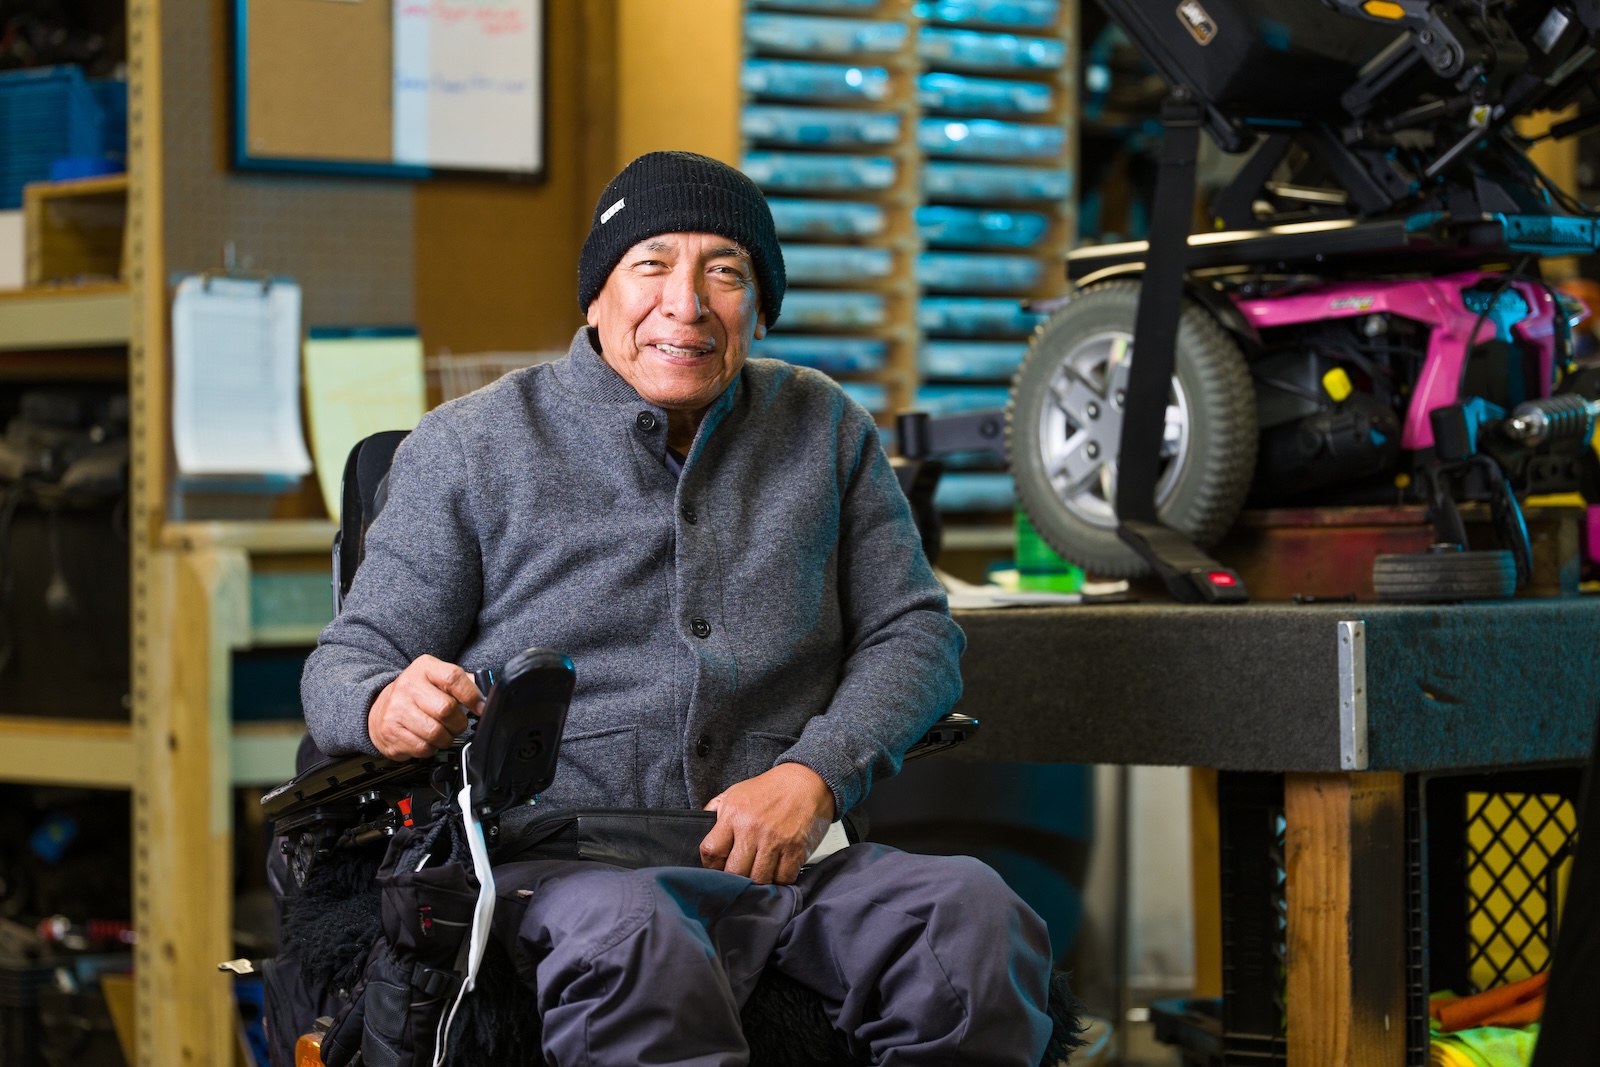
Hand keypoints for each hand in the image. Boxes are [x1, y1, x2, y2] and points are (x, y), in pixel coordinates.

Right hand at [367, 655, 483, 758]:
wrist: (378, 709)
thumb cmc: (415, 694)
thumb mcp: (436, 678)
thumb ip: (462, 683)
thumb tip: (486, 695)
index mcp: (424, 668)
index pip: (453, 678)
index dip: (472, 695)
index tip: (480, 707)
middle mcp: (408, 686)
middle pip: (446, 709)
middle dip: (459, 722)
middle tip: (457, 723)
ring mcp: (397, 710)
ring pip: (435, 732)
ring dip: (446, 738)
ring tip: (442, 732)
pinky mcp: (391, 732)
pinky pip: (423, 748)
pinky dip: (431, 748)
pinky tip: (426, 739)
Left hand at [700, 763, 835, 885]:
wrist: (807, 781)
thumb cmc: (769, 789)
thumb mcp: (736, 792)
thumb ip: (715, 810)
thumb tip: (702, 826)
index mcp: (733, 814)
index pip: (711, 851)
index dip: (711, 865)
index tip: (718, 867)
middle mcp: (752, 829)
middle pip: (734, 872)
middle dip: (735, 878)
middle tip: (740, 874)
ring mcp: (775, 841)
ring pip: (759, 879)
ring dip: (758, 881)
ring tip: (759, 873)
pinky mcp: (796, 849)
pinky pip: (783, 878)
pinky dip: (779, 880)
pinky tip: (777, 871)